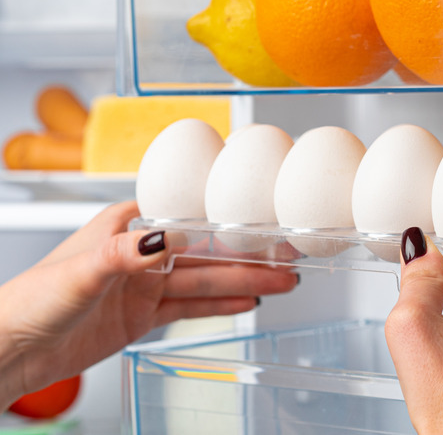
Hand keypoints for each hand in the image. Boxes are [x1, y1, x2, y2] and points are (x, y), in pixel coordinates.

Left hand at [0, 201, 297, 408]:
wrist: (14, 350)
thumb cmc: (30, 300)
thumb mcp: (81, 271)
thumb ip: (124, 252)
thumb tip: (165, 237)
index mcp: (125, 227)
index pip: (186, 221)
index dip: (227, 223)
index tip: (260, 225)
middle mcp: (140, 253)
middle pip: (205, 254)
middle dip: (247, 257)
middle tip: (285, 260)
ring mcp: (145, 286)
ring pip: (205, 281)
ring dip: (243, 282)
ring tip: (281, 281)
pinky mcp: (145, 315)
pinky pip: (191, 307)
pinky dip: (221, 305)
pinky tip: (248, 301)